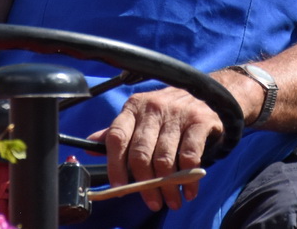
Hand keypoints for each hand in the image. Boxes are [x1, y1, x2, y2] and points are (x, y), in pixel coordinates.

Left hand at [96, 85, 223, 211]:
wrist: (207, 94)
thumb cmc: (168, 113)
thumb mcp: (142, 117)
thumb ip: (119, 133)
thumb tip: (90, 145)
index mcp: (133, 108)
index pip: (116, 137)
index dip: (115, 166)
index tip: (118, 188)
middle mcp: (153, 107)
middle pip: (140, 153)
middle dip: (144, 184)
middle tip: (153, 202)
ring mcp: (177, 113)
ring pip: (164, 158)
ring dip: (168, 186)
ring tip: (172, 201)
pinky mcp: (199, 120)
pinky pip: (189, 156)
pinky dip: (188, 178)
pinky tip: (189, 190)